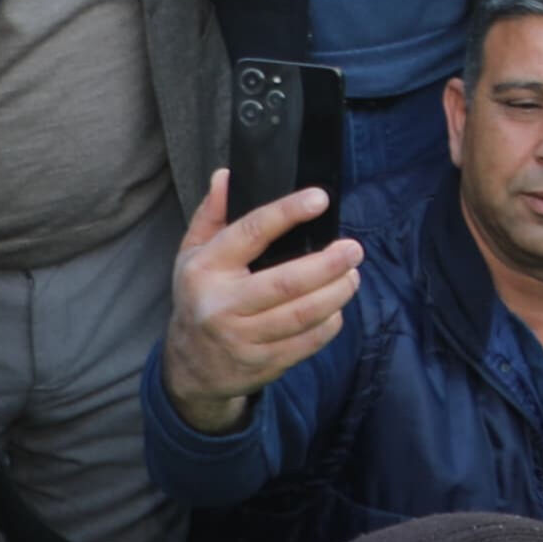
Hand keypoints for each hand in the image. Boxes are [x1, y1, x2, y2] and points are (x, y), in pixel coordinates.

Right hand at [161, 171, 361, 430]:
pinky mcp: (262, 363)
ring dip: (336, 294)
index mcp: (207, 268)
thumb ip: (211, 215)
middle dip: (328, 264)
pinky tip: (337, 309)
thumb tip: (226, 175)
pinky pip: (306, 343)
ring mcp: (242, 338)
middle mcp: (222, 304)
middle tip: (353, 249)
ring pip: (302, 315)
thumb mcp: (191, 254)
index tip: (321, 198)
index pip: (250, 233)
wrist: (189, 366)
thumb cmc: (199, 297)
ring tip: (353, 275)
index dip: (287, 213)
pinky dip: (329, 324)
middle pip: (286, 282)